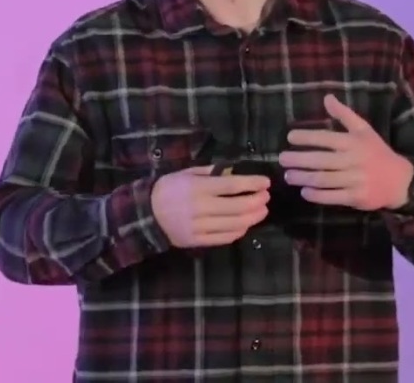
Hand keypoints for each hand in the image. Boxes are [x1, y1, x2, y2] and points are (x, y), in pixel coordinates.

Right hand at [150, 165, 270, 247]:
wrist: (146, 214)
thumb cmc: (168, 188)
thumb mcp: (187, 173)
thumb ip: (211, 172)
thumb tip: (234, 173)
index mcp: (198, 187)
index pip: (232, 185)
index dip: (252, 184)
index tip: (266, 182)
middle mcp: (200, 207)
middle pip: (237, 207)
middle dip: (256, 201)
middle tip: (266, 197)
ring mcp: (199, 227)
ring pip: (234, 224)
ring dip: (252, 218)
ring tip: (261, 211)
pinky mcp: (197, 241)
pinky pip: (223, 238)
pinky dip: (238, 232)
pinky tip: (245, 225)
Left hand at [278, 94, 413, 210]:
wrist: (400, 180)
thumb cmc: (377, 153)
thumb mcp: (364, 130)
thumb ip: (344, 115)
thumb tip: (327, 97)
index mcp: (353, 142)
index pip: (326, 138)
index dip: (307, 137)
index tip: (290, 137)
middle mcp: (353, 161)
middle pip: (321, 161)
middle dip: (299, 159)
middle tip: (281, 159)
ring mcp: (355, 180)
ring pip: (324, 179)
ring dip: (303, 178)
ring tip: (288, 176)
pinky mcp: (356, 197)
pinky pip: (332, 197)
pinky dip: (317, 195)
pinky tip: (304, 192)